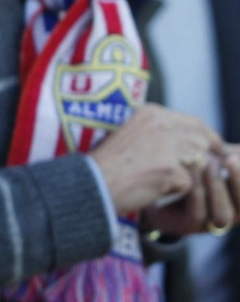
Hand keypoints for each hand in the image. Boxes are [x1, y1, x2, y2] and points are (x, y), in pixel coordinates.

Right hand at [89, 104, 225, 216]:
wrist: (91, 182)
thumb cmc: (109, 162)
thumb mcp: (133, 134)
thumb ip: (162, 132)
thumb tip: (198, 143)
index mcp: (152, 112)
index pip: (195, 123)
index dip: (206, 139)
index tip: (209, 152)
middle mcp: (163, 124)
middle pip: (202, 142)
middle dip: (200, 158)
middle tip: (188, 173)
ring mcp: (168, 146)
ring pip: (200, 162)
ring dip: (187, 174)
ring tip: (162, 179)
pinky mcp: (172, 170)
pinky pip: (189, 183)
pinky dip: (175, 190)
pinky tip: (154, 188)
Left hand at [142, 145, 239, 237]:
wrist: (154, 191)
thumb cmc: (189, 174)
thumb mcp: (212, 164)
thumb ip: (228, 156)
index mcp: (238, 202)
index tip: (237, 156)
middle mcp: (229, 217)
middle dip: (239, 182)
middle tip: (231, 159)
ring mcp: (210, 225)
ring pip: (223, 213)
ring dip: (216, 186)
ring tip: (208, 162)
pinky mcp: (190, 226)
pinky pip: (198, 211)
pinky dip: (197, 190)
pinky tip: (191, 171)